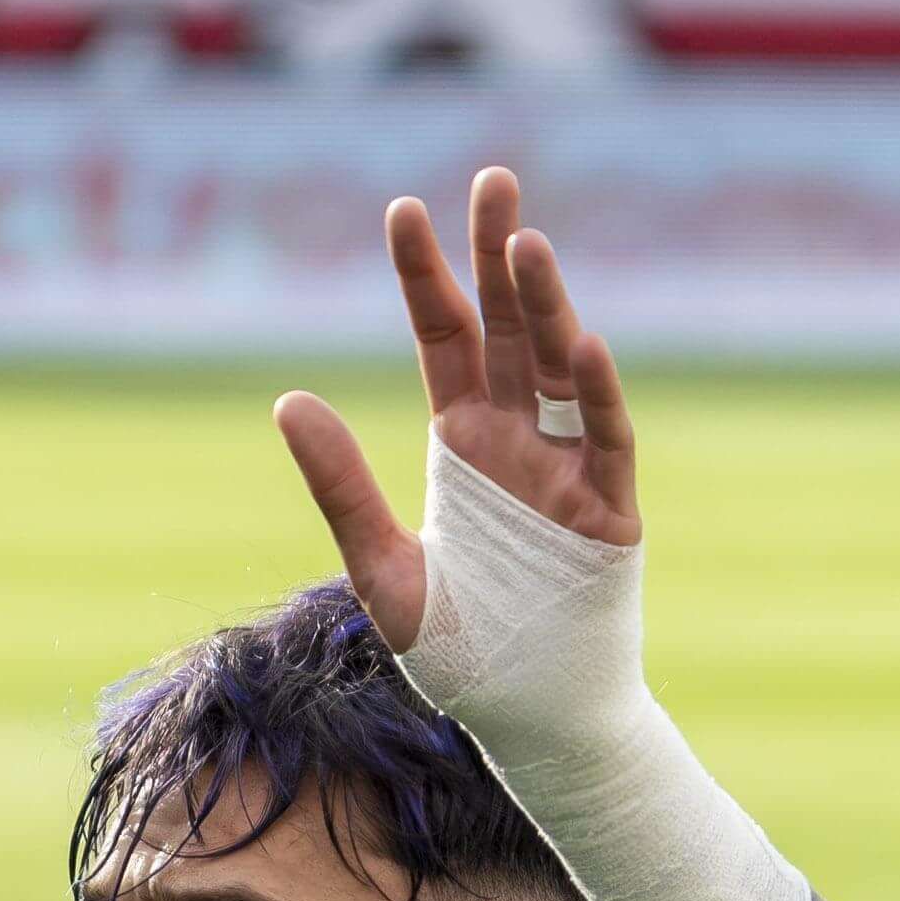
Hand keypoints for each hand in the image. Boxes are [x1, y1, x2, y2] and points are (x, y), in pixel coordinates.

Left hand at [272, 167, 638, 655]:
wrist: (533, 721)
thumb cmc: (464, 653)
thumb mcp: (382, 572)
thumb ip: (341, 488)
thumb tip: (287, 398)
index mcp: (462, 443)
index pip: (445, 337)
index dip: (425, 275)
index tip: (402, 209)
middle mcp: (518, 441)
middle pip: (510, 329)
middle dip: (499, 256)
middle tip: (493, 180)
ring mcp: (568, 470)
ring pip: (561, 368)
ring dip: (548, 306)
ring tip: (529, 242)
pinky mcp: (611, 512)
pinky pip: (608, 441)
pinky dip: (600, 395)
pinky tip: (587, 344)